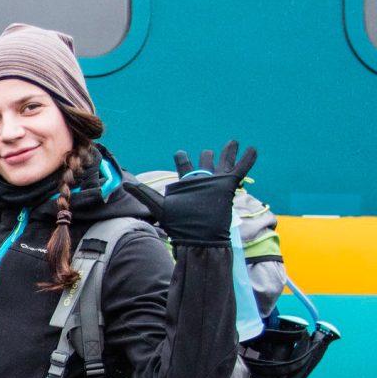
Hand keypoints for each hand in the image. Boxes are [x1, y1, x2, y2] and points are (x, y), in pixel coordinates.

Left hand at [123, 140, 256, 245]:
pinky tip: (253, 149)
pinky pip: (240, 169)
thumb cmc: (178, 223)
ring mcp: (216, 182)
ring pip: (223, 163)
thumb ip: (144, 194)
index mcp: (185, 183)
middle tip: (208, 152)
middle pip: (204, 163)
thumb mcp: (159, 206)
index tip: (180, 153)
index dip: (182, 158)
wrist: (199, 236)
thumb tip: (126, 184)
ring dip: (229, 152)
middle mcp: (201, 181)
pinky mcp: (228, 185)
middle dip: (206, 157)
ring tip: (233, 142)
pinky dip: (247, 159)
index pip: (183, 165)